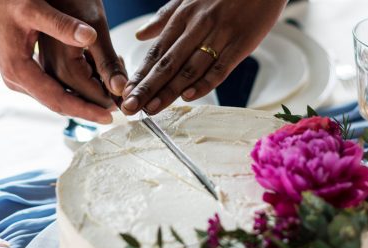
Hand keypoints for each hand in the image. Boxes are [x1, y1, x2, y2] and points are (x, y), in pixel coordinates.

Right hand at [0, 0, 114, 123]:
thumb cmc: (0, 0)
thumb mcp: (33, 8)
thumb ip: (62, 24)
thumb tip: (90, 37)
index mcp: (19, 70)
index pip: (58, 100)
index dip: (85, 110)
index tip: (107, 117)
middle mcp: (17, 80)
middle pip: (56, 104)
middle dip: (84, 110)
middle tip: (111, 114)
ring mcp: (17, 78)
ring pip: (52, 98)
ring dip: (77, 102)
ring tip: (103, 104)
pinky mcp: (20, 71)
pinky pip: (47, 88)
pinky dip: (67, 91)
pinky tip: (84, 89)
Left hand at [120, 0, 286, 114]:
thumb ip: (164, 18)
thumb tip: (140, 35)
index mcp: (183, 17)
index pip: (156, 51)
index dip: (140, 74)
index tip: (126, 92)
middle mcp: (197, 27)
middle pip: (167, 63)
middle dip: (146, 87)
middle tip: (130, 107)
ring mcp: (219, 36)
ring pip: (189, 68)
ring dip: (168, 91)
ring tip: (152, 109)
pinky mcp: (241, 43)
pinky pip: (220, 67)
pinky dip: (204, 83)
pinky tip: (188, 97)